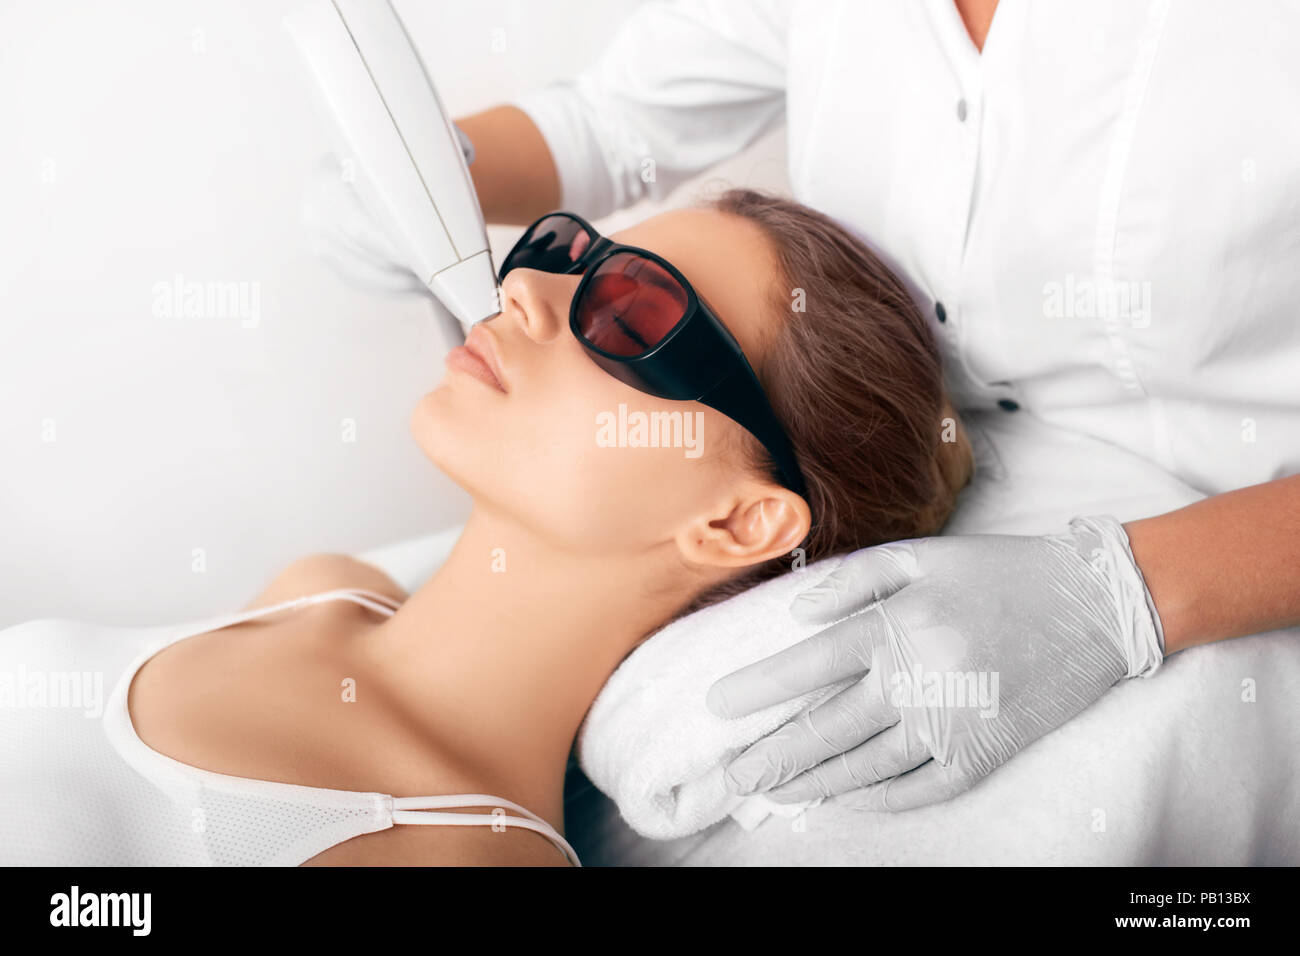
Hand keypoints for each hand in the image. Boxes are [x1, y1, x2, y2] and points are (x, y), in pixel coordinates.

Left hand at [705, 515, 1164, 810]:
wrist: (1094, 605)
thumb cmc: (1001, 571)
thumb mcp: (924, 554)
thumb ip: (854, 580)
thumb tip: (797, 615)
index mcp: (899, 625)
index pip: (809, 665)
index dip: (758, 689)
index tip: (717, 705)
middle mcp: (919, 679)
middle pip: (827, 728)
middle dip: (772, 756)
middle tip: (731, 776)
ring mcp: (953, 723)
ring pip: (865, 766)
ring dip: (813, 782)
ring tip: (773, 791)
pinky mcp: (984, 753)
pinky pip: (918, 789)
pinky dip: (875, 799)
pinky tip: (842, 798)